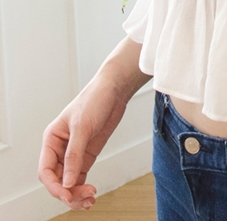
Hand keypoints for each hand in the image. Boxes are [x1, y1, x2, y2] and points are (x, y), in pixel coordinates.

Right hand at [38, 75, 129, 210]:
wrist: (114, 91)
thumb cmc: (94, 100)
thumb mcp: (83, 126)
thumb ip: (75, 155)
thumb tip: (68, 182)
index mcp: (51, 139)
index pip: (46, 170)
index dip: (54, 186)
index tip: (67, 195)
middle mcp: (60, 148)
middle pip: (57, 180)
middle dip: (68, 192)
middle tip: (84, 199)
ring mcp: (74, 153)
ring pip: (69, 181)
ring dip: (77, 194)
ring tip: (90, 200)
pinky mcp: (87, 154)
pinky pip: (81, 176)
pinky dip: (84, 187)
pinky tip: (91, 194)